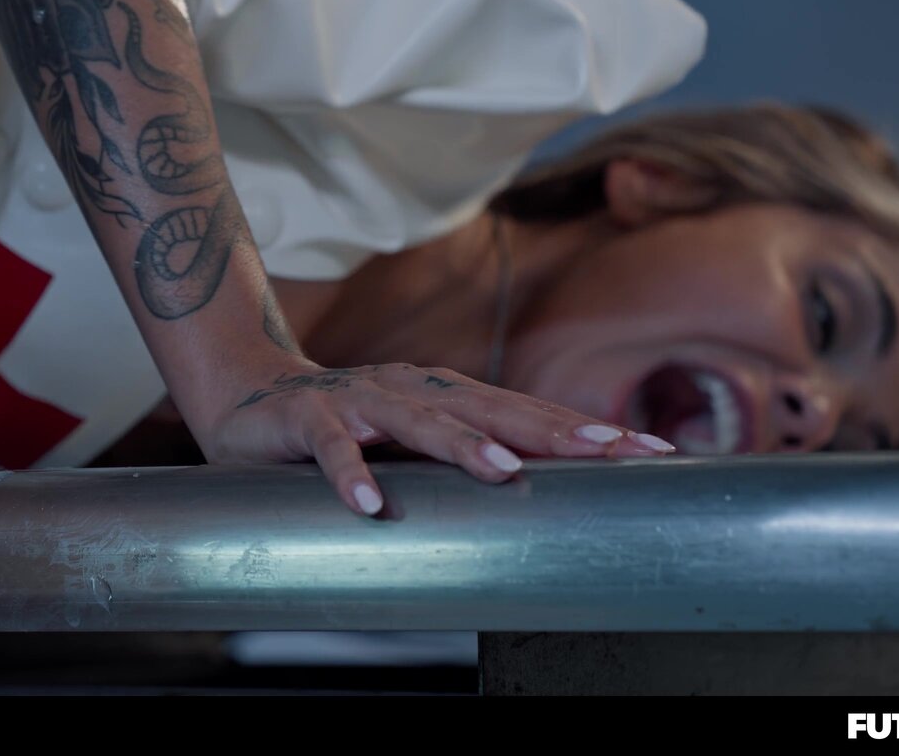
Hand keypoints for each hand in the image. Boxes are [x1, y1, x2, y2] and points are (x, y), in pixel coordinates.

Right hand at [195, 358, 673, 515]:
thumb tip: (542, 499)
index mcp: (446, 395)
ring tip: (503, 473)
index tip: (651, 451)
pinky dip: (351, 474)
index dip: (586, 430)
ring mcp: (362, 400)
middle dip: (552, 430)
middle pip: (491, 409)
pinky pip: (332, 448)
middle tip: (609, 450)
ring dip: (461, 445)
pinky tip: (372, 507)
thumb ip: (462, 461)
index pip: (527, 412)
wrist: (247, 392)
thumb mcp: (413, 444)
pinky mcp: (309, 418)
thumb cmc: (344, 426)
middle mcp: (413, 389)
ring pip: (419, 421)